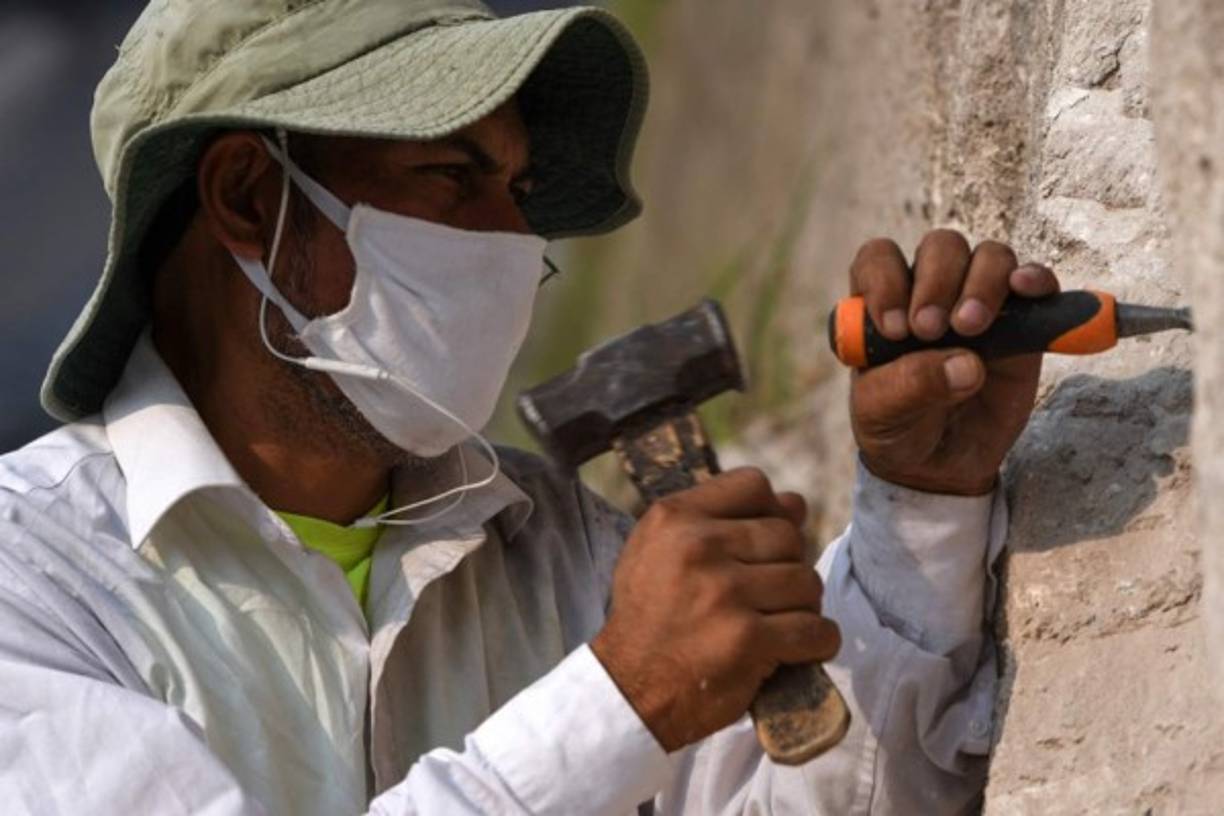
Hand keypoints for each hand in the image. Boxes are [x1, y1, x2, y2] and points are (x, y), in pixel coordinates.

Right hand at [590, 468, 840, 751]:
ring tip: (775, 622)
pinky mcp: (748, 640)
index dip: (770, 511)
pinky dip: (816, 642)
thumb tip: (795, 503)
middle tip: (767, 596)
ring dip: (802, 607)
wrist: (628, 690)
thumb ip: (717, 519)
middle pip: (788, 536)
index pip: (753, 485)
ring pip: (807, 582)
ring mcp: (725, 593)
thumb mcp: (658, 551)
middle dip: (787, 567)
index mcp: (674, 518)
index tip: (761, 544)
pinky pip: (815, 630)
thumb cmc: (650, 616)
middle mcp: (698, 547)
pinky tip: (794, 649)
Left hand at [848, 229, 1058, 494]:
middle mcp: (929, 291)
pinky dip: (1034, 278)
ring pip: (987, 256)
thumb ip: (911, 386)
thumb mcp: (884, 414)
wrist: (940, 465)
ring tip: (971, 328)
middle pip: (940, 248)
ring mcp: (977, 301)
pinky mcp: (1022, 322)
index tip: (894, 328)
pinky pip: (1034, 282)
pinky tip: (1026, 289)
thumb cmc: (898, 428)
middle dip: (936, 281)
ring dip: (982, 282)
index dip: (884, 280)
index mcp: (882, 304)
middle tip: (930, 329)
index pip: (878, 259)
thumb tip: (967, 365)